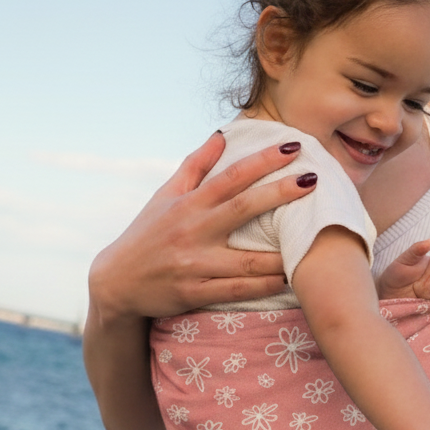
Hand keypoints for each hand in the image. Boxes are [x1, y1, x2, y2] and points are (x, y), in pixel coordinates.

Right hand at [89, 132, 315, 320]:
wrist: (116, 282)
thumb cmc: (147, 234)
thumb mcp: (165, 196)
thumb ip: (195, 166)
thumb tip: (222, 135)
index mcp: (189, 205)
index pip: (231, 177)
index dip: (262, 161)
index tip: (292, 147)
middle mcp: (193, 231)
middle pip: (244, 208)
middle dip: (280, 192)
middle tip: (313, 179)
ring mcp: (195, 265)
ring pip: (248, 260)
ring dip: (283, 251)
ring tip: (314, 240)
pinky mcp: (196, 293)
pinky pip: (239, 291)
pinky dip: (266, 285)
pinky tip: (290, 279)